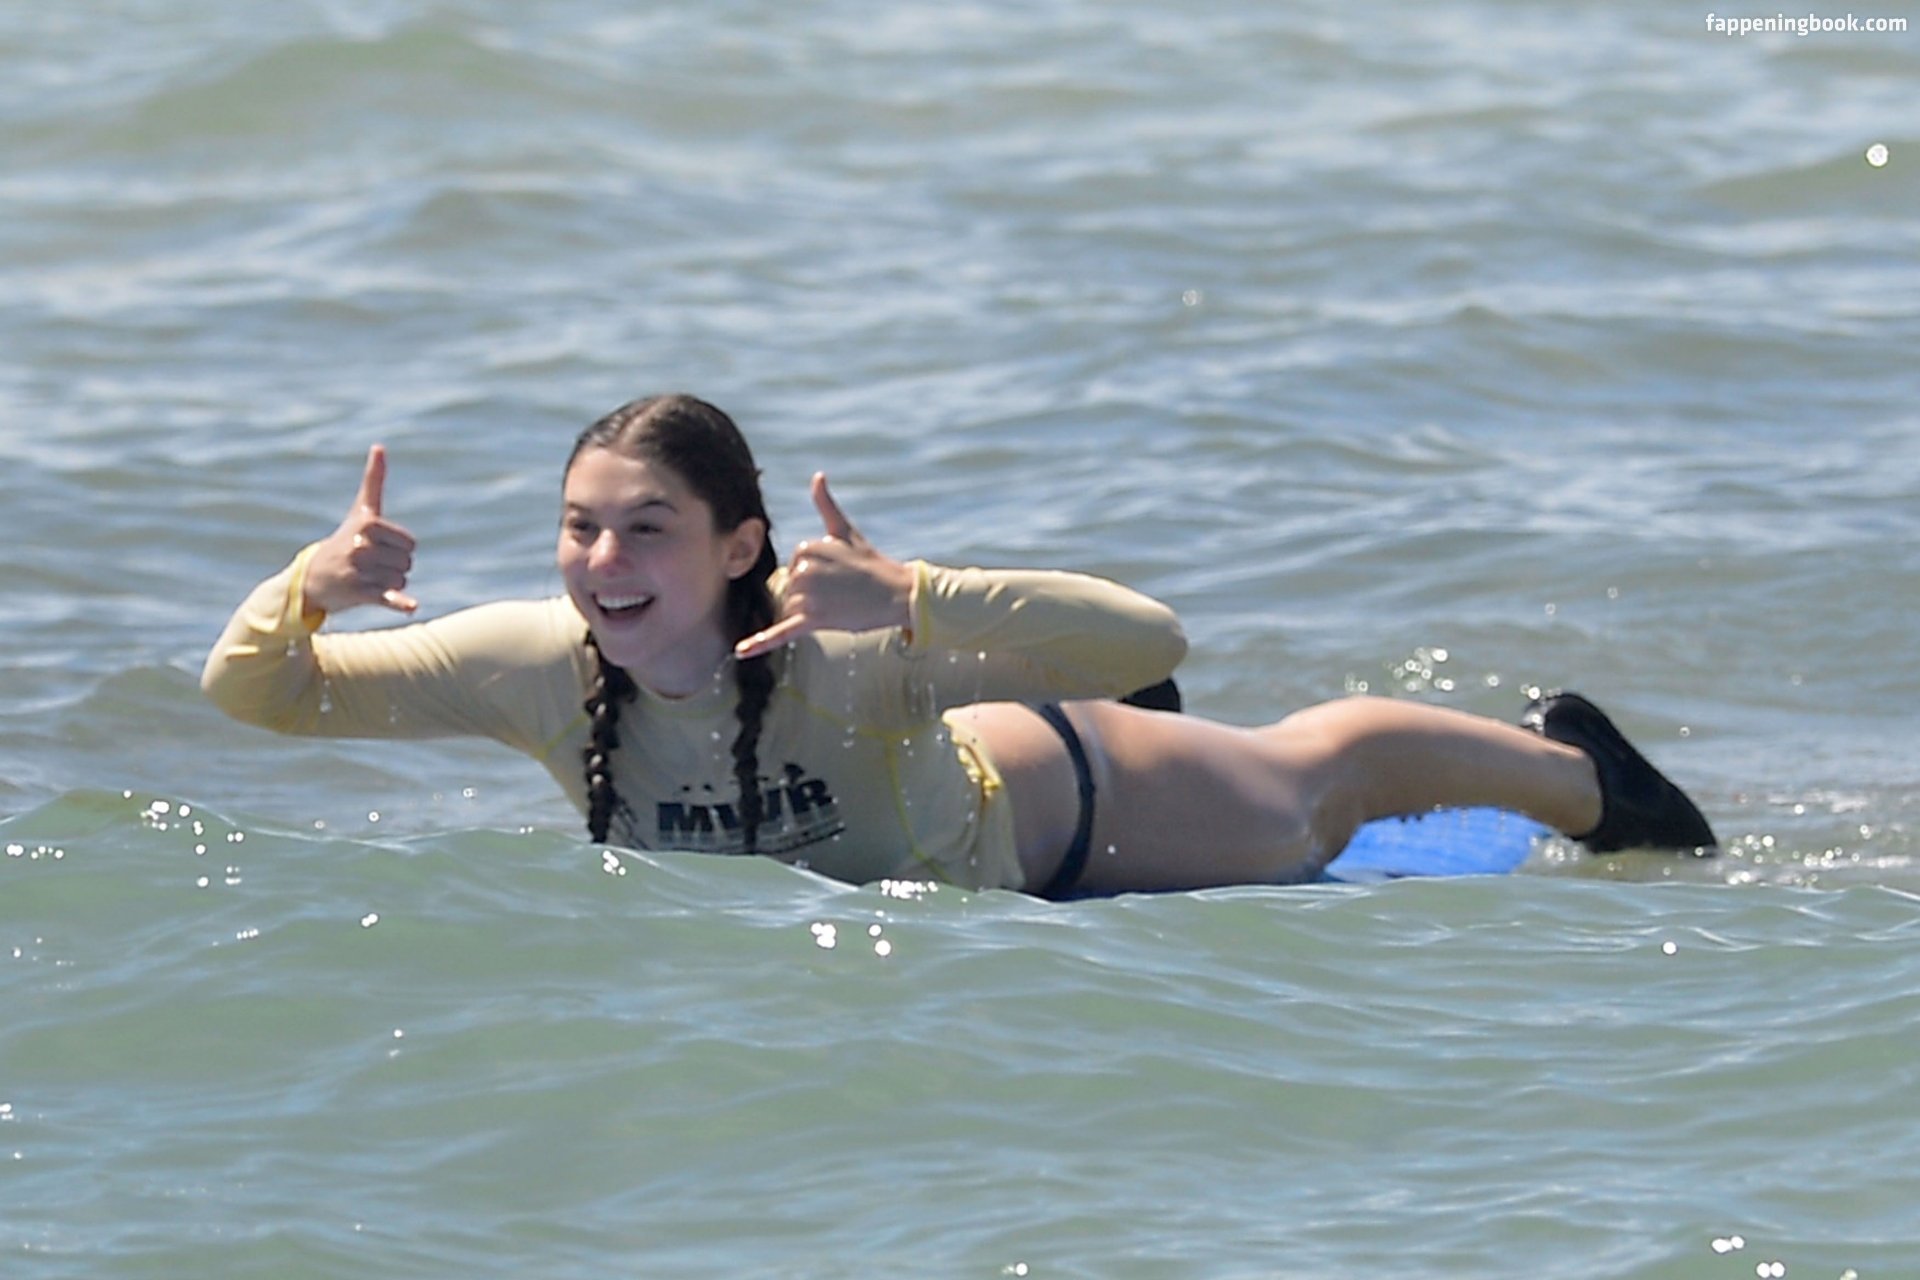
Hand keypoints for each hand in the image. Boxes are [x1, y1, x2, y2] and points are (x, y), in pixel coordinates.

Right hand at [301, 445, 418, 615]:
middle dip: (393, 567)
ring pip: (401, 581)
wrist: (313, 579)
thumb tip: (380, 446)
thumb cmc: (344, 540)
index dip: (398, 549)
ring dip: (388, 584)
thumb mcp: (360, 511)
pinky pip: (387, 597)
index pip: (410, 544)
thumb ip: (373, 481)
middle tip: (368, 566)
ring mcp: (359, 570)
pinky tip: (411, 607)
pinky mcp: (358, 593)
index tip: (375, 547)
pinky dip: (399, 603)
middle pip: (407, 563)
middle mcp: (362, 546)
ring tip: (364, 579)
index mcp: (368, 524)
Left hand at [735, 473, 912, 658]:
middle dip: (812, 594)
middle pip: (791, 588)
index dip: (816, 574)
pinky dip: (759, 643)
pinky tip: (740, 651)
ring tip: (840, 604)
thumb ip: (826, 504)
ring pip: (790, 608)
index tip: (839, 573)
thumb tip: (817, 475)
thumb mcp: (846, 530)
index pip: (795, 567)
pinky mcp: (813, 621)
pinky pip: (780, 633)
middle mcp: (804, 570)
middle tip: (842, 591)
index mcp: (806, 547)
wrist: (897, 594)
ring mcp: (808, 596)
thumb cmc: (871, 563)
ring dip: (811, 611)